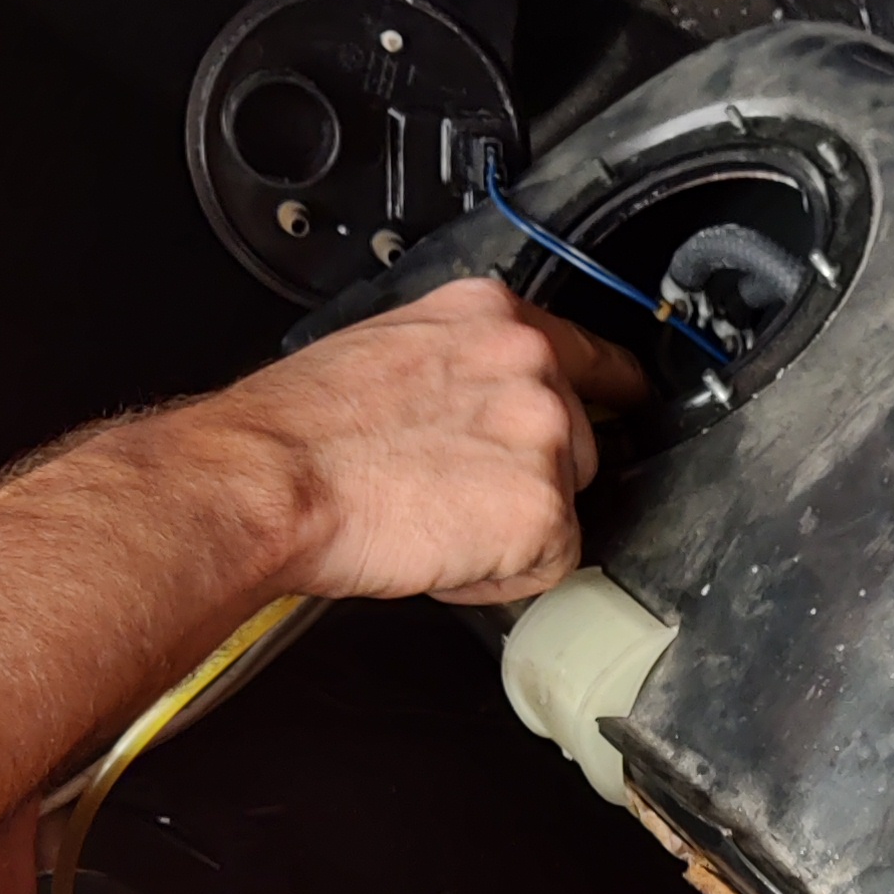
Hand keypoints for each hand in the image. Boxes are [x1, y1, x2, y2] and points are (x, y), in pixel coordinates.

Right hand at [169, 279, 645, 606]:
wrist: (269, 477)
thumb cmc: (302, 429)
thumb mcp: (392, 350)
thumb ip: (462, 366)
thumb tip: (481, 403)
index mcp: (491, 316)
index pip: (591, 353)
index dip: (608, 389)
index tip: (624, 401)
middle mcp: (531, 364)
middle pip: (578, 442)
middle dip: (527, 478)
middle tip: (447, 490)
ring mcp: (544, 436)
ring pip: (564, 505)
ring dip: (511, 527)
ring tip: (433, 518)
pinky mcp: (544, 509)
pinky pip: (547, 565)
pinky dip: (499, 577)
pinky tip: (441, 552)